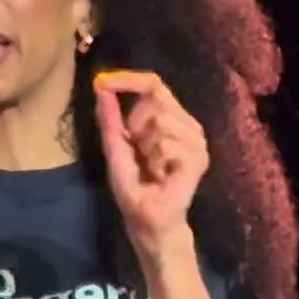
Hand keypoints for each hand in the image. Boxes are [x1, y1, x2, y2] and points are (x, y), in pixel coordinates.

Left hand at [93, 70, 208, 258]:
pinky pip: (167, 143)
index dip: (128, 79)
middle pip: (155, 100)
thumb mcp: (116, 147)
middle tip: (140, 152)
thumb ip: (110, 118)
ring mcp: (196, 142)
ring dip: (146, 147)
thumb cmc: (134, 185)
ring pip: (161, 120)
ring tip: (153, 167)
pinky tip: (161, 175)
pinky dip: (155, 160)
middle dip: (136, 125)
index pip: (153, 84)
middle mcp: (187, 125)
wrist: (147, 219)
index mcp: (170, 118)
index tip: (103, 82)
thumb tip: (100, 86)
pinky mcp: (198, 159)